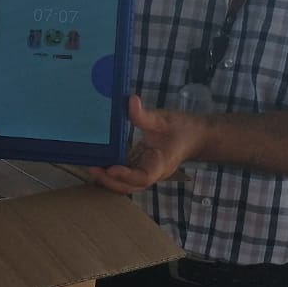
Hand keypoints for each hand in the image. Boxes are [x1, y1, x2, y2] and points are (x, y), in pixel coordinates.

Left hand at [87, 97, 203, 194]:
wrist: (196, 136)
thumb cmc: (183, 128)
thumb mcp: (164, 119)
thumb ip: (145, 115)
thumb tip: (131, 101)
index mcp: (161, 164)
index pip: (143, 177)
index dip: (126, 175)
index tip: (111, 168)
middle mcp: (153, 173)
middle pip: (130, 186)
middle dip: (110, 181)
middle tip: (92, 167)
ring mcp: (147, 172)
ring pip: (126, 184)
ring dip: (109, 179)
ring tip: (91, 166)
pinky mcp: (141, 167)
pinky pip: (125, 176)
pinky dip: (112, 173)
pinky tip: (98, 163)